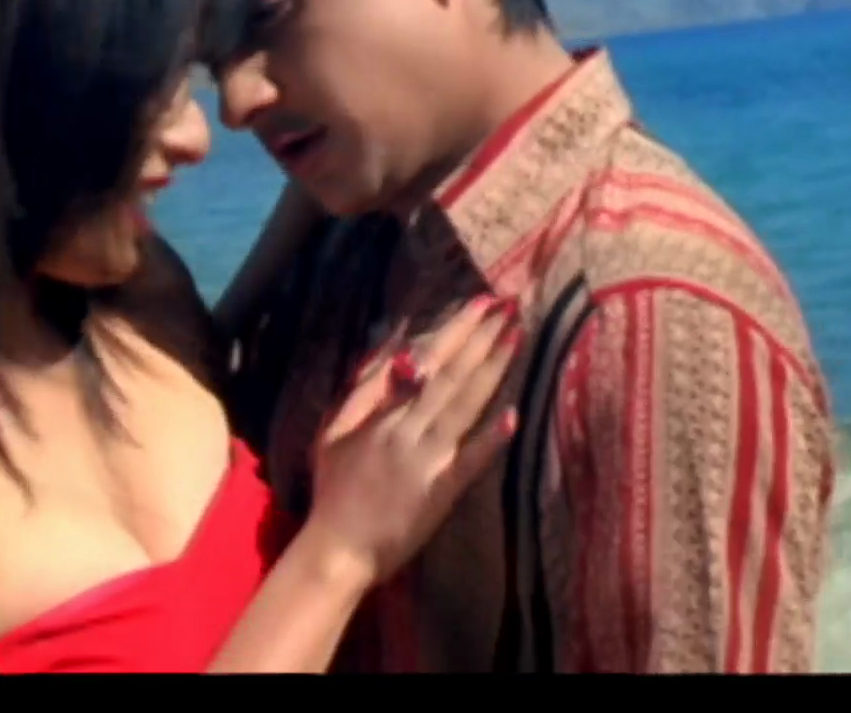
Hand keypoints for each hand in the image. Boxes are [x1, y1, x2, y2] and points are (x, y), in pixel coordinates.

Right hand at [302, 295, 520, 586]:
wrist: (340, 547)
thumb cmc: (335, 487)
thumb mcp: (335, 429)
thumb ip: (365, 389)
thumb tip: (393, 348)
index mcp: (380, 413)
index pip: (425, 361)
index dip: (455, 330)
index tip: (480, 303)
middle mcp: (406, 429)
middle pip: (451, 375)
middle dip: (482, 338)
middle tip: (510, 307)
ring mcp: (428, 459)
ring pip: (465, 406)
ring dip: (493, 371)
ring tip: (516, 339)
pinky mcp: (443, 491)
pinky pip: (471, 461)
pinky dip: (491, 438)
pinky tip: (514, 414)